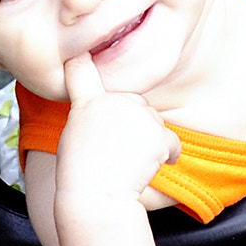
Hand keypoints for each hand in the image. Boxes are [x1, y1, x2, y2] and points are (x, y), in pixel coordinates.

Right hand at [54, 52, 181, 208]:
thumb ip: (92, 116)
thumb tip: (110, 117)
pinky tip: (148, 167)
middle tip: (116, 151)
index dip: (83, 57)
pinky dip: (165, 154)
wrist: (96, 198)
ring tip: (127, 162)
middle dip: (132, 122)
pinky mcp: (158, 132)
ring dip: (147, 140)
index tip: (83, 48)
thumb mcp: (74, 137)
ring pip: (152, 122)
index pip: (80, 68)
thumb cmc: (81, 176)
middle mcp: (113, 100)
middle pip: (133, 102)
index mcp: (86, 102)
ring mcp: (137, 114)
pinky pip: (170, 142)